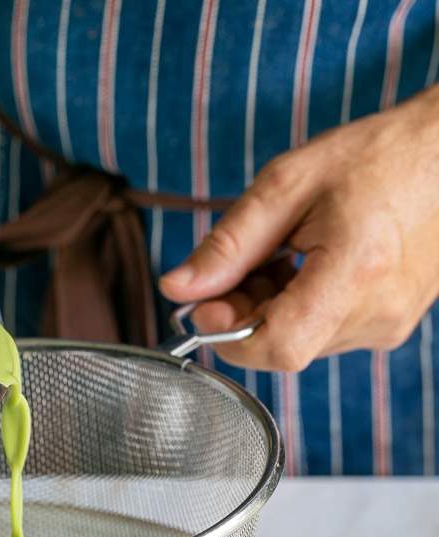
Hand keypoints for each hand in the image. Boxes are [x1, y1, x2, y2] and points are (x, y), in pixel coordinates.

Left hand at [159, 85, 438, 371]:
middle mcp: (377, 312)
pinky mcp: (390, 327)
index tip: (208, 305)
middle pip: (282, 347)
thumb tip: (178, 288)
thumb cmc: (377, 157)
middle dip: (242, 316)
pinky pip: (323, 334)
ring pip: (299, 343)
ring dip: (270, 310)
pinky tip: (304, 267)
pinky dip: (298, 309)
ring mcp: (388, 325)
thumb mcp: (288, 185)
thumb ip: (228, 244)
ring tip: (281, 255)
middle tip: (238, 267)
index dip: (230, 337)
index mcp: (355, 271)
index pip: (279, 347)